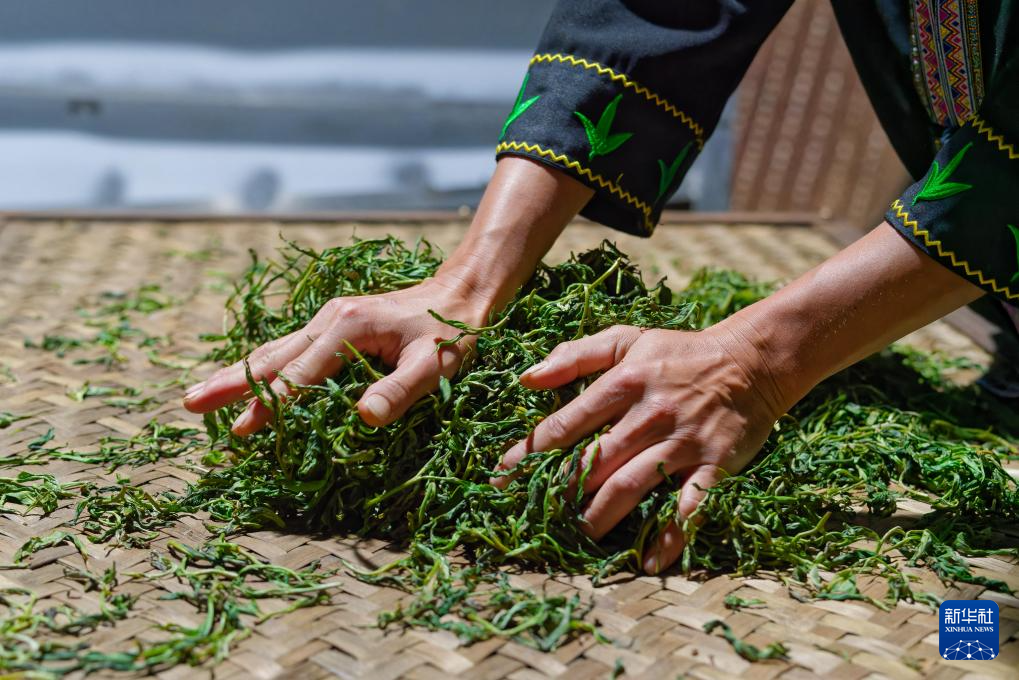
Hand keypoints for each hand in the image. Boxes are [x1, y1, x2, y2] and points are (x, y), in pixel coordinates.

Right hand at [183, 277, 486, 434]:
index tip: (244, 431)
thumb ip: (401, 391)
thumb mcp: (434, 365)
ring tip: (199, 399)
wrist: (458, 292)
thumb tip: (363, 418)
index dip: (274, 405)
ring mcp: (326, 320)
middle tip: (188, 405)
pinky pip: (288, 351)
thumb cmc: (450, 333)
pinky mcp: (331, 327)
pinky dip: (261, 370)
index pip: (301, 374)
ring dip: (237, 376)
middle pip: (271, 358)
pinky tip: (245, 387)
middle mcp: (328, 319)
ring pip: (273, 353)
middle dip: (230, 384)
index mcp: (347, 327)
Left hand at [491, 322, 789, 573]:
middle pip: (593, 460)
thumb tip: (527, 378)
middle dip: (558, 490)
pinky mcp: (714, 464)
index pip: (566, 423)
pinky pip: (690, 506)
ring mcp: (682, 441)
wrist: (752, 361)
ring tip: (577, 534)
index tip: (503, 477)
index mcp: (623, 382)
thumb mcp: (627, 340)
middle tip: (533, 515)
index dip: (531, 452)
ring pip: (631, 484)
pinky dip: (670, 535)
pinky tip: (648, 560)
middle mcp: (649, 414)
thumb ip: (576, 355)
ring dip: (600, 514)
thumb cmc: (679, 353)